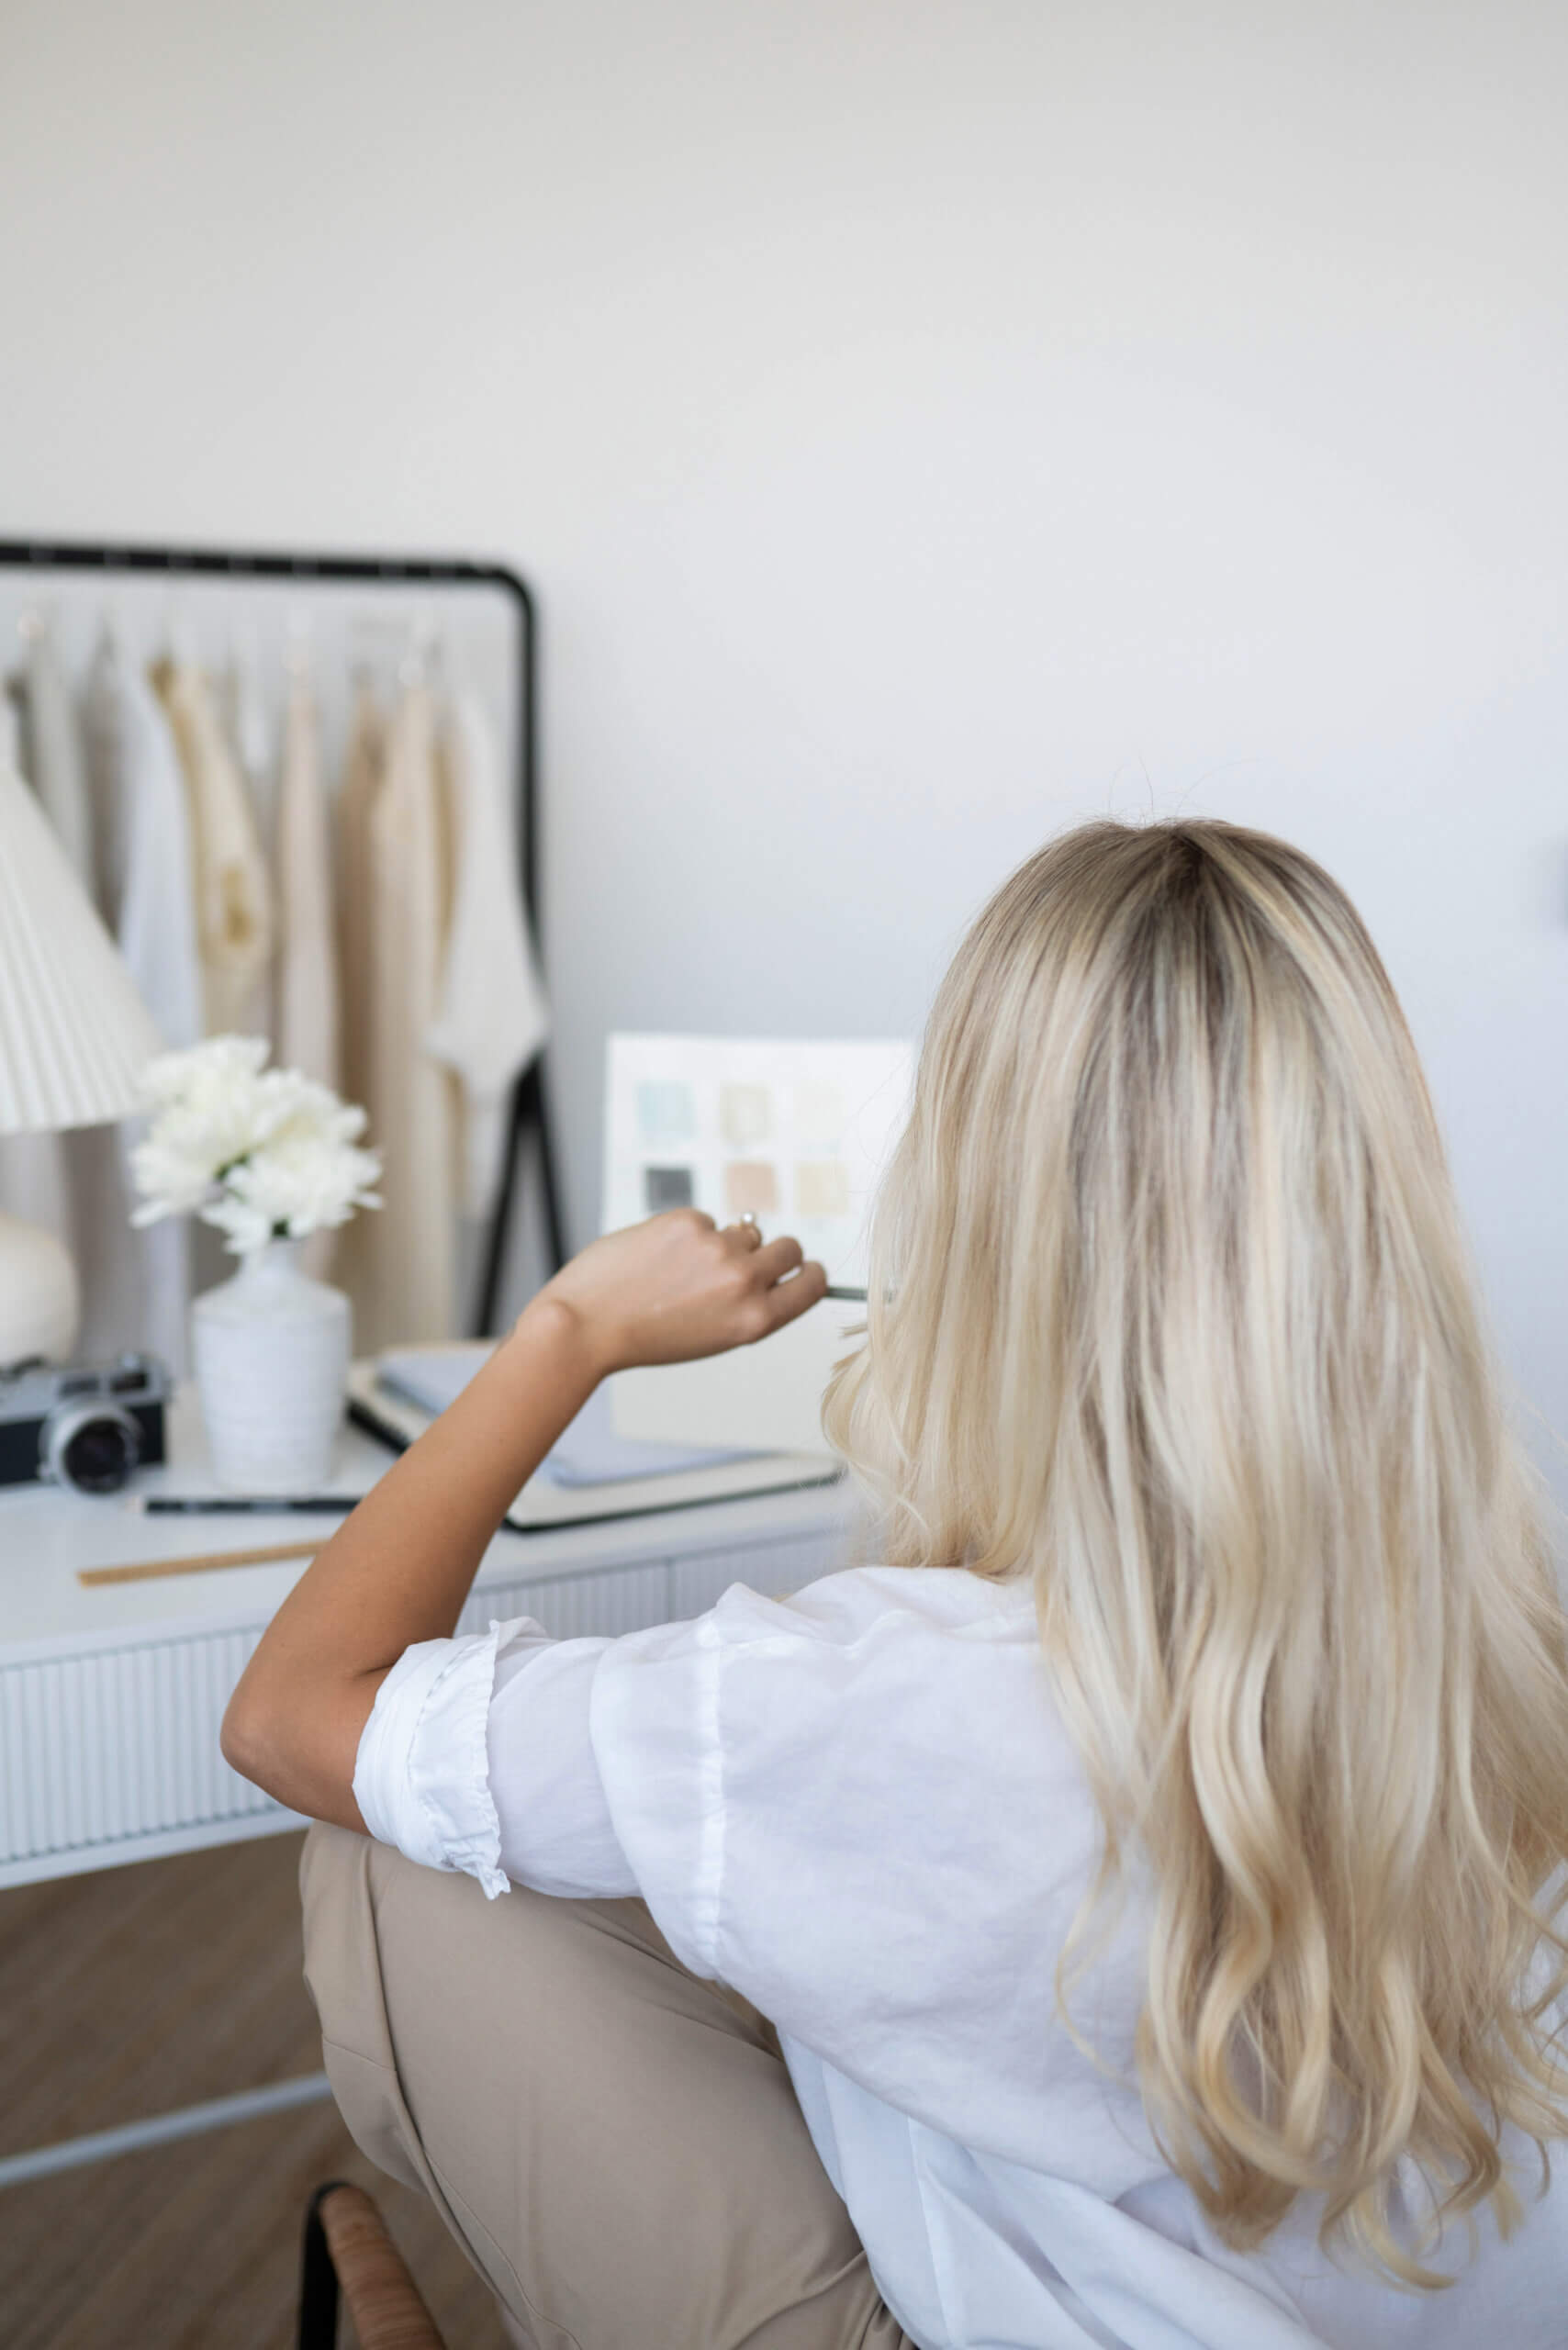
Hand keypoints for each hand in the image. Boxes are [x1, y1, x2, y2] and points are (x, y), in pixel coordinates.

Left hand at [524, 1210, 827, 1379]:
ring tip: (682, 1270)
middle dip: (773, 1252)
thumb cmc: (647, 1337)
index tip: (801, 1270)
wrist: (588, 1324)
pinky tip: (657, 1257)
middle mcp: (744, 1282)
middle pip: (789, 1248)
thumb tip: (766, 1258)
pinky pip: (704, 1221)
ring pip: (744, 1232)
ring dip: (724, 1244)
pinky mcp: (687, 1222)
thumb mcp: (713, 1336)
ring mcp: (717, 1248)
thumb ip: (748, 1303)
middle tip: (744, 1263)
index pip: (812, 1283)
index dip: (809, 1273)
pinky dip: (686, 1235)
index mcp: (756, 1319)